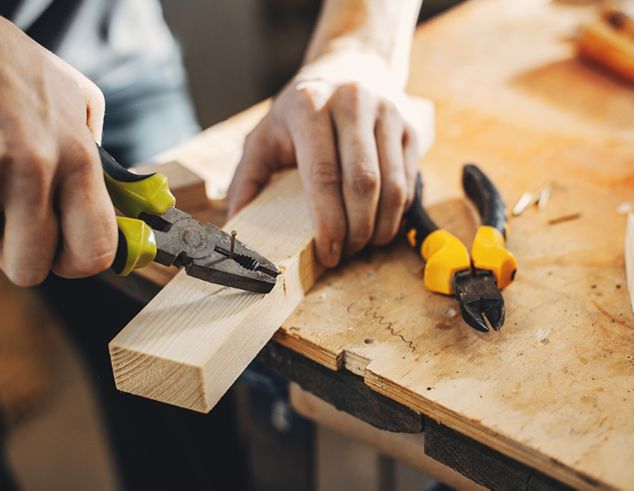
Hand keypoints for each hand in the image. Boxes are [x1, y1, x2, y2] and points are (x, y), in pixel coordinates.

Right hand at [0, 18, 116, 285]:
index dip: (80, 263)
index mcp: (80, 159)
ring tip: (2, 184)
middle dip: (27, 258)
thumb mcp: (79, 101)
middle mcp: (37, 168)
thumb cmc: (20, 68)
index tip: (68, 253)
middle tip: (22, 231)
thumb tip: (112, 198)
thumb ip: (96, 155)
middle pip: (30, 269)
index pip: (96, 251)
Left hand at [227, 48, 432, 267]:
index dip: (328, 222)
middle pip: (364, 183)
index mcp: (309, 105)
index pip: (323, 174)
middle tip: (345, 253)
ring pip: (393, 186)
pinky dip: (396, 212)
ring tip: (363, 244)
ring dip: (381, 227)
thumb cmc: (300, 113)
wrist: (349, 68)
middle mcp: (352, 102)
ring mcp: (387, 113)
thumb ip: (247, 178)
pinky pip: (409, 181)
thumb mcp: (265, 135)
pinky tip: (379, 223)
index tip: (328, 253)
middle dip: (357, 230)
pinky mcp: (409, 127)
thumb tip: (237, 224)